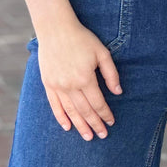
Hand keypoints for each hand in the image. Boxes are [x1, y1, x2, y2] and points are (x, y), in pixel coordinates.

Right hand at [36, 18, 121, 138]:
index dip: (105, 114)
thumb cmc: (81, 39)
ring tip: (87, 137)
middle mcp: (70, 85)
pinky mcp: (48, 83)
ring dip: (80, 126)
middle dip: (95, 124)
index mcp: (85, 78)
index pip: (98, 103)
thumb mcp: (102, 52)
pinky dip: (61, 117)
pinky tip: (67, 127)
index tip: (111, 122)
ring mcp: (57, 86)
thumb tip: (118, 92)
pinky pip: (55, 105)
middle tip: (102, 135)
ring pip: (70, 111)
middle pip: (85, 111)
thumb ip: (111, 74)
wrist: (55, 29)